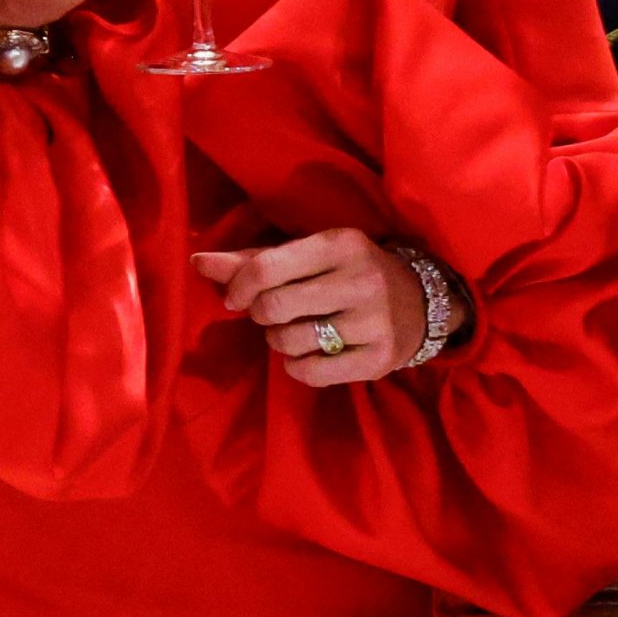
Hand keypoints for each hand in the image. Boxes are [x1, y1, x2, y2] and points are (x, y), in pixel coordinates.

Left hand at [193, 228, 427, 384]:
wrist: (420, 301)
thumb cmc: (348, 271)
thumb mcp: (309, 254)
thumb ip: (253, 259)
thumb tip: (197, 262)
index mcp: (340, 244)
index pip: (267, 268)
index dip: (237, 287)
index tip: (234, 298)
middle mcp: (360, 280)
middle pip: (274, 307)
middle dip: (260, 314)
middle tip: (270, 313)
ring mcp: (373, 322)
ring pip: (291, 342)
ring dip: (278, 341)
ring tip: (292, 331)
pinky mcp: (378, 360)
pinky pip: (311, 373)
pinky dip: (296, 367)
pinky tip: (307, 353)